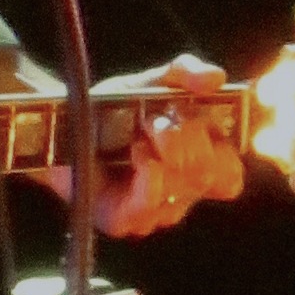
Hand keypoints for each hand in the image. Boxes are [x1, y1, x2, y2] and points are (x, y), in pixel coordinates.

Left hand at [71, 54, 243, 235]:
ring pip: (180, 192)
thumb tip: (215, 78)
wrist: (64, 122)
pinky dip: (147, 176)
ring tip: (137, 134)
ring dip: (161, 152)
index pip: (230, 176)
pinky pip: (149, 208)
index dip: (221, 151)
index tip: (200, 122)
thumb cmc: (114, 109)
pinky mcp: (123, 220)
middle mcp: (180, 193)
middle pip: (206, 177)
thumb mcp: (152, 82)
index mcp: (197, 166)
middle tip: (156, 120)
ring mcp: (153, 211)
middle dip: (185, 140)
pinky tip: (135, 155)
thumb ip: (185, 73)